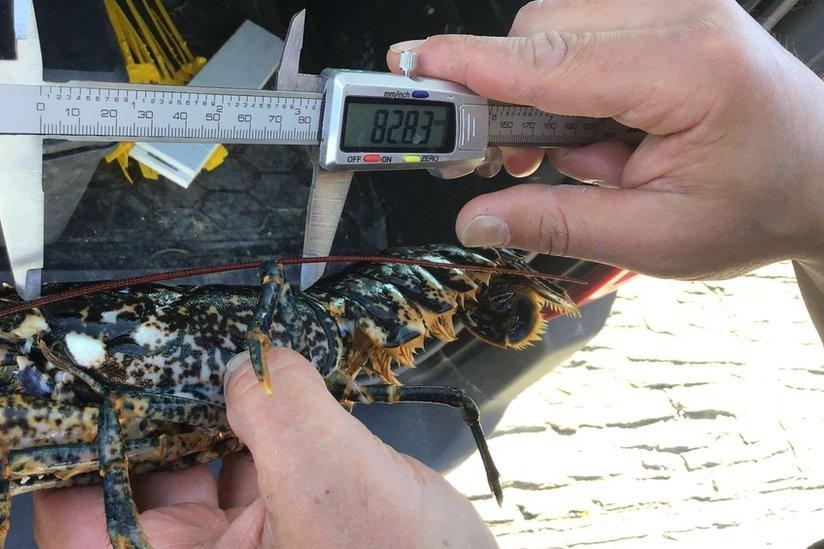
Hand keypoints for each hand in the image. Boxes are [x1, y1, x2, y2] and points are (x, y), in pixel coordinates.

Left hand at [34, 349, 495, 547]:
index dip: (66, 458)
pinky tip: (262, 383)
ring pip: (197, 469)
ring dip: (203, 413)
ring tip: (205, 357)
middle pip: (138, 485)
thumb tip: (249, 361)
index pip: (84, 522)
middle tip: (143, 356)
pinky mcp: (286, 527)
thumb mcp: (327, 476)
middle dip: (144, 415)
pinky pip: (248, 466)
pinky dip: (253, 423)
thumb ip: (278, 403)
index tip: (64, 398)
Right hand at [388, 0, 823, 278]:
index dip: (470, 66)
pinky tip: (586, 137)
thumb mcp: (655, 236)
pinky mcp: (661, 21)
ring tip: (565, 160)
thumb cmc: (761, 204)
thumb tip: (476, 219)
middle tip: (485, 161)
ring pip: (553, 30)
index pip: (549, 58)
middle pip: (540, 30)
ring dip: (534, 98)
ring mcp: (672, 11)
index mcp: (687, 67)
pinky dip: (560, 88)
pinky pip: (579, 37)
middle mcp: (681, 19)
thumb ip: (556, 222)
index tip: (410, 69)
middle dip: (498, 96)